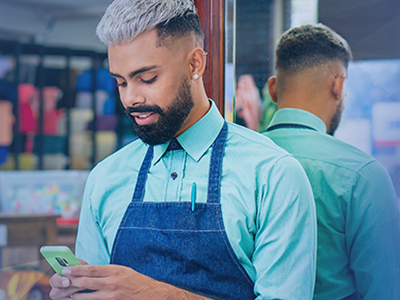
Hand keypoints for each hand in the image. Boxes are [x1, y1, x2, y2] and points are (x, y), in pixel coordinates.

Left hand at [50, 263, 209, 299]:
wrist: (152, 295)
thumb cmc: (137, 282)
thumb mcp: (123, 271)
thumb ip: (107, 271)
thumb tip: (89, 271)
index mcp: (115, 270)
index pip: (91, 269)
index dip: (76, 269)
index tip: (65, 268)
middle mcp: (112, 282)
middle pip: (86, 282)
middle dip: (71, 281)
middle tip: (60, 279)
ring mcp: (112, 295)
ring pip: (87, 295)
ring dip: (74, 293)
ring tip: (66, 291)